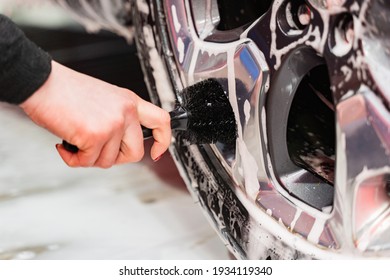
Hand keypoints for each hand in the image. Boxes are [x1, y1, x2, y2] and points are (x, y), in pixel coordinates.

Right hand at [20, 61, 170, 167]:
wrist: (41, 82)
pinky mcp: (95, 135)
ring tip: (74, 141)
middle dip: (115, 158)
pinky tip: (64, 144)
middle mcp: (126, 112)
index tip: (157, 153)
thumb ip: (118, 118)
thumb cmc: (66, 90)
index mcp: (130, 101)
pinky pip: (87, 162)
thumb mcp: (104, 99)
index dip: (163, 141)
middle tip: (96, 150)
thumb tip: (119, 144)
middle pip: (135, 153)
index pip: (161, 121)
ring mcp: (113, 124)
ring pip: (109, 161)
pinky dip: (73, 158)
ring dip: (88, 157)